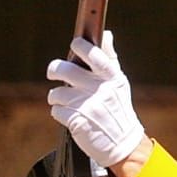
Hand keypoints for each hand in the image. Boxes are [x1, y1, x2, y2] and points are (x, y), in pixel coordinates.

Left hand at [46, 30, 145, 168]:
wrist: (122, 143)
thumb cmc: (117, 109)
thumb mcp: (118, 83)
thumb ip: (109, 59)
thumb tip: (106, 33)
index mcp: (111, 78)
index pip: (95, 56)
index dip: (82, 47)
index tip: (75, 43)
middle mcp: (100, 90)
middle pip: (65, 71)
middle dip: (55, 69)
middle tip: (54, 71)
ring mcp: (88, 106)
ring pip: (57, 92)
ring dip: (56, 97)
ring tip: (65, 101)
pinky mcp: (77, 122)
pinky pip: (56, 111)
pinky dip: (59, 113)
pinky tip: (70, 116)